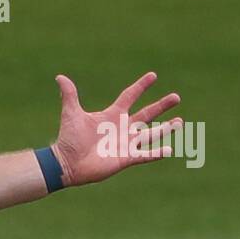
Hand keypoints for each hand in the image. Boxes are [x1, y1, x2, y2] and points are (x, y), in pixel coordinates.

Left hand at [51, 71, 181, 185]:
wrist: (67, 163)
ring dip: (165, 129)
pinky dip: (156, 153)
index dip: (140, 86)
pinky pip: (145, 156)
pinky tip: (169, 149)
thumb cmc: (69, 139)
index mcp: (112, 115)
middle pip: (147, 114)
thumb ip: (69, 95)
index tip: (153, 75)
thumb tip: (60, 77)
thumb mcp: (71, 114)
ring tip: (180, 122)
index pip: (130, 96)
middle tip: (176, 97)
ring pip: (151, 134)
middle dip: (161, 106)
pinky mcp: (126, 158)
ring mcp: (125, 144)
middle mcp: (122, 128)